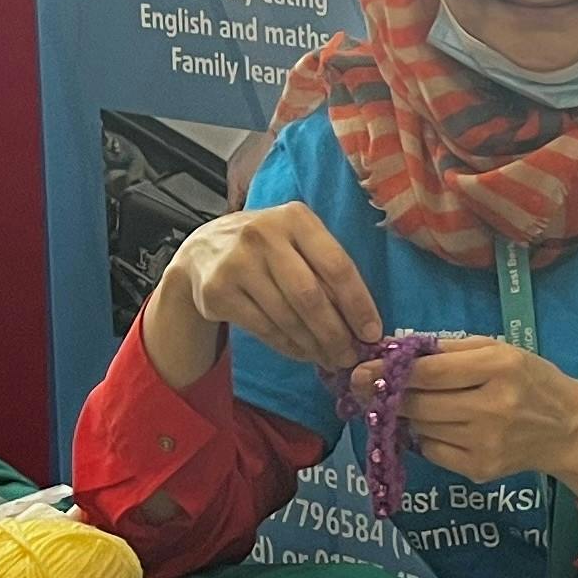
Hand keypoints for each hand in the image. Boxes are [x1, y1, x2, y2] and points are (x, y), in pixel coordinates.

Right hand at [151, 201, 381, 384]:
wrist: (204, 250)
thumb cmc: (268, 247)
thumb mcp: (297, 239)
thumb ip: (327, 268)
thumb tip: (362, 322)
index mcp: (295, 218)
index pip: (336, 265)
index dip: (358, 303)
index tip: (372, 333)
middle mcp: (264, 236)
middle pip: (310, 296)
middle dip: (336, 333)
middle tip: (351, 356)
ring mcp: (237, 263)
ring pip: (287, 317)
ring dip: (314, 345)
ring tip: (331, 359)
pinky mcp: (218, 291)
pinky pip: (264, 328)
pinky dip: (289, 346)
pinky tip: (304, 353)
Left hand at [384, 338, 577, 515]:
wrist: (567, 428)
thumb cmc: (530, 379)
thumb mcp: (499, 349)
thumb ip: (449, 349)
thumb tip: (394, 352)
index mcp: (499, 368)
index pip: (430, 373)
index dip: (389, 372)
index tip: (361, 369)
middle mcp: (492, 406)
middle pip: (418, 404)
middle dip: (387, 396)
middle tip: (366, 388)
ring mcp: (485, 443)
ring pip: (420, 428)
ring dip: (404, 415)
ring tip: (404, 404)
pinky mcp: (480, 469)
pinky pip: (431, 451)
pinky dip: (424, 437)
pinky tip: (435, 426)